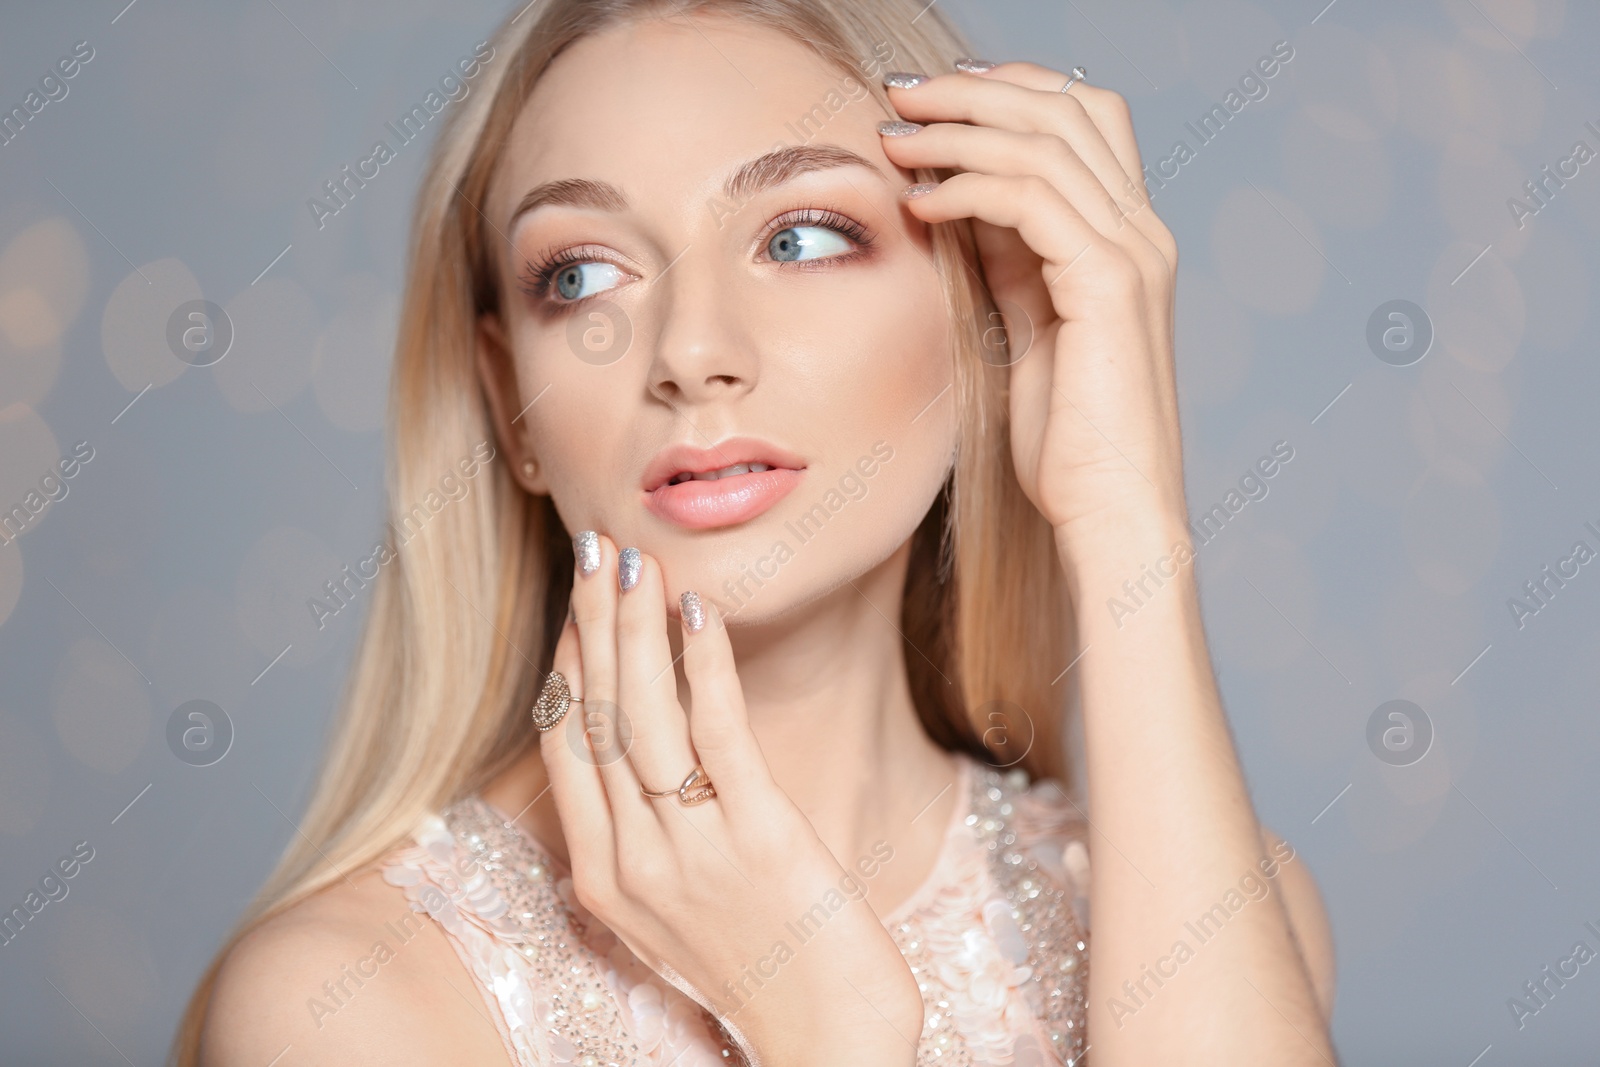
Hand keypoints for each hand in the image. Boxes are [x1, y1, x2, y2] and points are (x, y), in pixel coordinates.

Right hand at [538, 534, 921, 1065]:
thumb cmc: (760, 963)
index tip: (573, 599)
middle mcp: (631, 862)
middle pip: (595, 717)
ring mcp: (690, 852)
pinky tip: (698, 614)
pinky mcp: (759, 839)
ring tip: (635, 560)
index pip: (566, 747)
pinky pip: (719, 736)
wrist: (828, 1037)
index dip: (567, 664)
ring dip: (635, 628)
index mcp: (602, 878)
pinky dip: (703, 668)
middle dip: (590, 622)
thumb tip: (641, 753)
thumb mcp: (675, 905)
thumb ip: (646, 834)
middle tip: (592, 546)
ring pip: (644, 717)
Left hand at [882, 63, 1185, 546]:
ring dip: (957, 131)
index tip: (933, 99)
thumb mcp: (1032, 329)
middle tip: (899, 97)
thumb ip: (1012, 263)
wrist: (1111, 514)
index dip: (1009, 90)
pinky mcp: (1108, 286)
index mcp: (1128, 239)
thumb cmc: (1070, 443)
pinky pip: (1031, 200)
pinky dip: (967, 188)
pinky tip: (920, 202)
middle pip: (1065, 108)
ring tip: (893, 139)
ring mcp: (1133, 255)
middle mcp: (1142, 233)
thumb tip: (965, 203)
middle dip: (973, 91)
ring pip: (1044, 143)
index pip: (1083, 117)